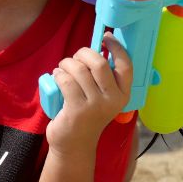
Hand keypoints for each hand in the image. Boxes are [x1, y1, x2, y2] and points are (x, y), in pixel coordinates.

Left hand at [46, 33, 132, 156]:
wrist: (75, 144)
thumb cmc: (87, 114)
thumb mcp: (102, 97)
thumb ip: (103, 78)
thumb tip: (97, 48)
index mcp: (122, 94)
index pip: (126, 65)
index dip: (116, 47)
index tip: (106, 37)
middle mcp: (112, 100)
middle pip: (99, 62)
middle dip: (83, 53)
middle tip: (74, 58)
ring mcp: (95, 105)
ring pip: (79, 70)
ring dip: (66, 63)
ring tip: (62, 68)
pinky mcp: (77, 110)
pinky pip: (66, 81)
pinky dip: (58, 74)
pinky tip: (56, 77)